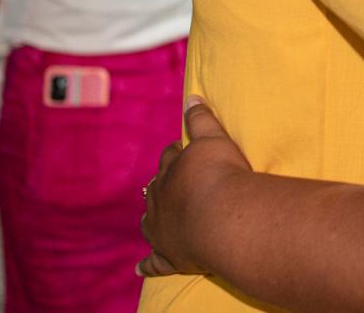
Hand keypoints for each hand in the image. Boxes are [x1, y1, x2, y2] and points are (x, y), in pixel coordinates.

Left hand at [139, 98, 251, 278]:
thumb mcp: (213, 139)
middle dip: (163, 184)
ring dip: (152, 219)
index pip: (170, 158)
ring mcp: (162, 230)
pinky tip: (140, 268)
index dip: (178, 154)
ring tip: (156, 218)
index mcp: (170, 171)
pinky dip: (147, 264)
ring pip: (150, 222)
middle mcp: (159, 201)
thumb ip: (201, 118)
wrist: (224, 217)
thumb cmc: (221, 175)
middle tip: (175, 183)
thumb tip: (191, 96)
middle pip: (156, 189)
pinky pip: (154, 262)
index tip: (185, 152)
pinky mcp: (170, 256)